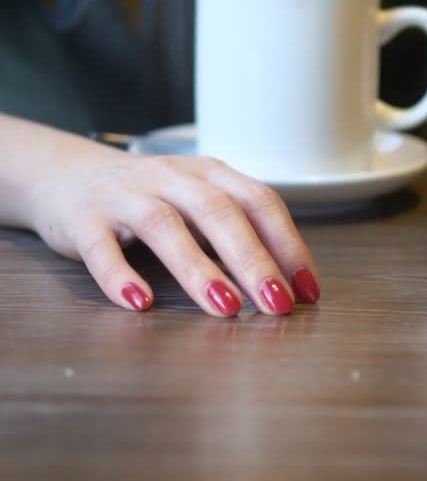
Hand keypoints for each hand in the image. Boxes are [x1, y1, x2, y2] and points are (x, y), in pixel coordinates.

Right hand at [26, 132, 319, 315]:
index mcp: (208, 173)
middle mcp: (170, 176)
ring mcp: (125, 194)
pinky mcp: (83, 218)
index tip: (307, 289)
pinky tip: (140, 302)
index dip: (287, 244)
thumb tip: (288, 286)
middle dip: (252, 259)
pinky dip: (120, 276)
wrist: (65, 178)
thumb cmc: (148, 202)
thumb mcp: (197, 205)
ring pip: (165, 225)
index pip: (258, 201)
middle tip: (277, 302)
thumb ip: (235, 236)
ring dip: (198, 268)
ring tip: (225, 307)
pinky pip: (101, 247)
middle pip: (218, 211)